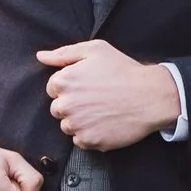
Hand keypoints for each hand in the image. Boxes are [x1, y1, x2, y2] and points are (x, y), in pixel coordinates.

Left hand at [37, 37, 182, 150]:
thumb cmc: (123, 70)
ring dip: (80, 121)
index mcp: (64, 81)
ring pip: (67, 126)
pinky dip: (90, 134)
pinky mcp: (89, 141)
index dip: (70, 87)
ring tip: (102, 110)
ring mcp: (77, 125)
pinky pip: (80, 141)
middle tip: (95, 99)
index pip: (53, 89)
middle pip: (57, 109)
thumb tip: (41, 56)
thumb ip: (64, 53)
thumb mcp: (95, 50)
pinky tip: (105, 122)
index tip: (87, 86)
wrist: (150, 96)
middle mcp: (66, 105)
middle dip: (72, 105)